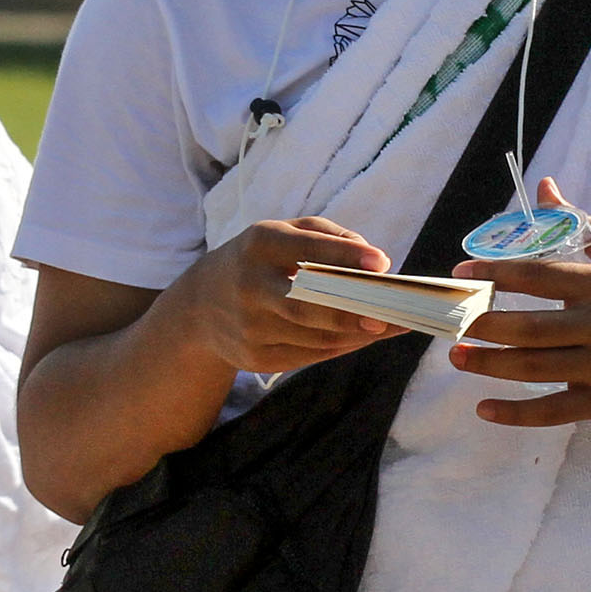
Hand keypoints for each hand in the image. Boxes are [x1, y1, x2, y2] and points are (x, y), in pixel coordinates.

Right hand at [170, 216, 417, 375]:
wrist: (201, 306)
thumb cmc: (261, 261)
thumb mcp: (283, 233)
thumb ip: (329, 236)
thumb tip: (376, 264)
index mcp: (259, 244)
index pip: (305, 250)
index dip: (345, 256)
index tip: (381, 263)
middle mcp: (250, 285)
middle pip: (307, 304)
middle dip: (351, 310)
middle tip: (390, 313)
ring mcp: (249, 326)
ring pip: (314, 336)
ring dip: (355, 334)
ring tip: (389, 325)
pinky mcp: (254, 357)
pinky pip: (308, 355)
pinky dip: (340, 347)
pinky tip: (361, 338)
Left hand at [448, 181, 590, 427]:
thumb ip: (581, 223)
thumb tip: (545, 188)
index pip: (542, 276)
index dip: (498, 272)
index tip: (463, 271)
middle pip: (531, 328)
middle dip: (484, 326)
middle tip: (451, 323)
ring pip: (535, 369)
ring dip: (489, 365)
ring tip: (456, 357)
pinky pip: (553, 411)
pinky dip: (516, 414)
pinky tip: (484, 409)